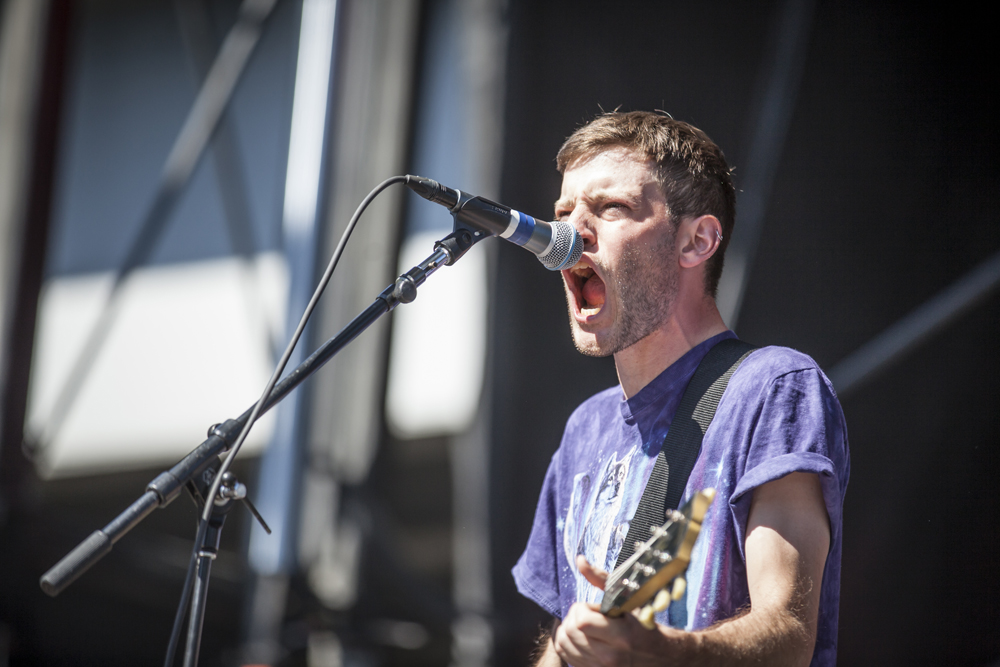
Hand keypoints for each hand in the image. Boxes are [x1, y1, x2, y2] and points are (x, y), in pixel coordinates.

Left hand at [551, 556, 669, 665]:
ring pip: (564, 644)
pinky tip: (580, 636)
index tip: (593, 607)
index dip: (581, 609)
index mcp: (622, 636)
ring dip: (568, 629)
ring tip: (583, 624)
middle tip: (586, 614)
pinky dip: (567, 643)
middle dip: (573, 616)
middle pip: (570, 632)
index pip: (581, 621)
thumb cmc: (646, 626)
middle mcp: (611, 657)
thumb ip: (602, 579)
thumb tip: (580, 559)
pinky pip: (566, 655)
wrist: (662, 658)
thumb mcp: (629, 600)